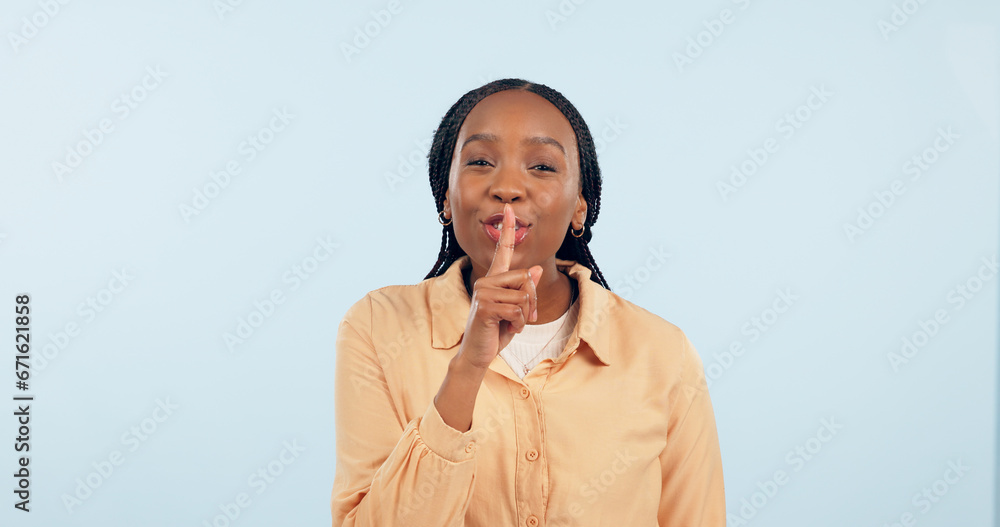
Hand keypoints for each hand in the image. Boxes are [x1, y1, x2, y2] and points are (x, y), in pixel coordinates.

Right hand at [457, 203, 542, 369]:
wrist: (478, 353)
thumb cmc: (497, 331)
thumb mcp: (517, 310)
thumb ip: (525, 290)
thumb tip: (536, 269)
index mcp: (494, 278)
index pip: (503, 250)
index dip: (507, 229)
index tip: (509, 208)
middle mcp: (486, 281)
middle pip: (526, 278)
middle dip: (532, 302)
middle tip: (524, 318)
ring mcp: (483, 293)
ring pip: (524, 296)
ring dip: (525, 317)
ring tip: (511, 325)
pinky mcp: (484, 307)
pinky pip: (517, 311)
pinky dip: (518, 325)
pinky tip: (506, 330)